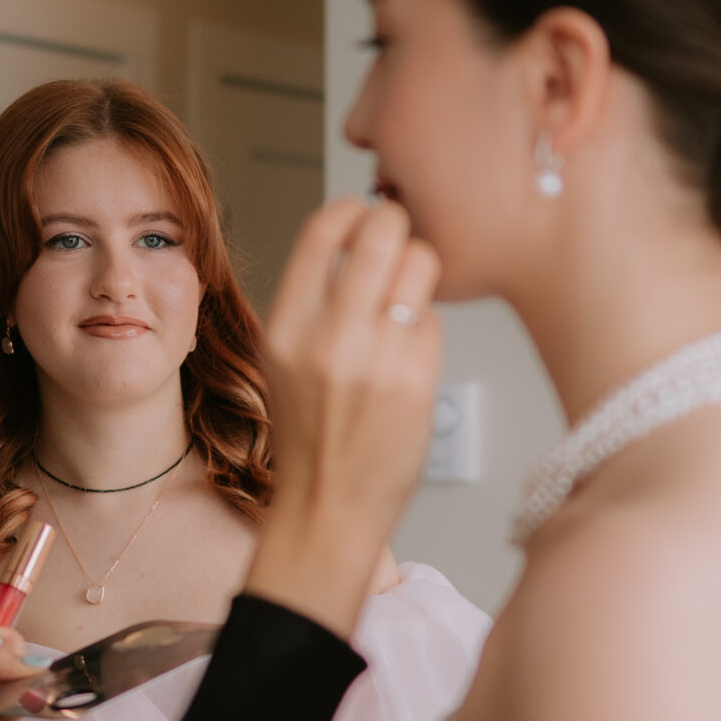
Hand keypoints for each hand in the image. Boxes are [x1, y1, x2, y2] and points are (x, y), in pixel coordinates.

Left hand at [0, 633, 37, 720]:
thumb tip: (26, 660)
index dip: (13, 651)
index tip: (22, 650)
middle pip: (3, 680)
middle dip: (22, 675)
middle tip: (38, 673)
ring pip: (0, 706)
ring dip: (17, 697)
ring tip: (31, 689)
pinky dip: (0, 717)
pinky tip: (9, 705)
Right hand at [245, 199, 443, 636]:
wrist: (327, 509)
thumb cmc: (309, 435)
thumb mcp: (285, 360)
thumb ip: (312, 301)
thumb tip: (355, 236)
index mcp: (286, 326)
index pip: (324, 229)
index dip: (352, 210)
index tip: (363, 213)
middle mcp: (328, 337)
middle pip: (383, 232)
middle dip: (398, 226)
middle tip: (400, 239)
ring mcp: (376, 359)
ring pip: (420, 267)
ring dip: (421, 271)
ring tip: (408, 297)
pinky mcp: (416, 382)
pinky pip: (435, 321)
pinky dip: (427, 328)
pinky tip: (411, 354)